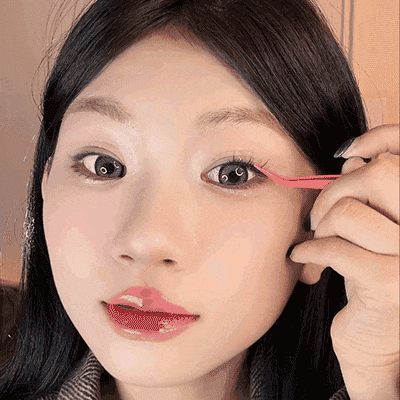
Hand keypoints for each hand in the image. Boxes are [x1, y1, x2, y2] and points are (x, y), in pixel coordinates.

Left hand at [290, 124, 399, 398]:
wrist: (379, 343)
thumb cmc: (373, 280)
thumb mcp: (375, 234)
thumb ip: (371, 196)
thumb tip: (355, 156)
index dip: (380, 137)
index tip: (345, 151)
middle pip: (379, 173)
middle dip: (335, 190)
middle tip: (319, 215)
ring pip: (349, 211)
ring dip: (321, 225)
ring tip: (316, 240)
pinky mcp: (391, 284)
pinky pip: (335, 248)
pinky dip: (309, 250)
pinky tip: (303, 257)